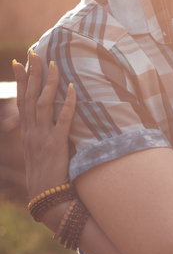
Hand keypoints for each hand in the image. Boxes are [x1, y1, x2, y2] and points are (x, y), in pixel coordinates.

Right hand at [14, 53, 75, 199]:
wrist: (47, 201)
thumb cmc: (47, 179)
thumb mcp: (40, 155)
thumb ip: (43, 138)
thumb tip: (49, 125)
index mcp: (26, 134)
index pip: (21, 101)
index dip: (20, 81)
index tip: (19, 63)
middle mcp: (31, 133)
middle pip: (29, 97)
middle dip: (31, 73)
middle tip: (32, 53)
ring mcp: (43, 138)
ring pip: (43, 104)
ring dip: (48, 82)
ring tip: (52, 64)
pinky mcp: (57, 145)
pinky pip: (62, 119)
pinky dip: (67, 103)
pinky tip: (72, 88)